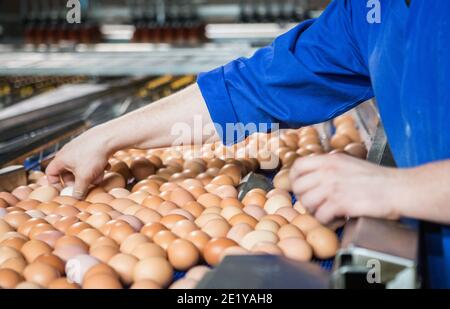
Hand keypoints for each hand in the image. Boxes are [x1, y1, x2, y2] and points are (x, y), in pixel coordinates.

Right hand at [46, 126, 111, 198]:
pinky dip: (97, 166)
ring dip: (90, 175)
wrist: (108, 137)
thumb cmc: (93, 154)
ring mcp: (80, 148)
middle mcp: (68, 152)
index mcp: (61, 159)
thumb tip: (77, 198)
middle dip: (78, 181)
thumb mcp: (85, 177)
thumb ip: (79, 190)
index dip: (55, 184)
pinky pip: (91, 161)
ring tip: (100, 176)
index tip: (64, 191)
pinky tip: (106, 167)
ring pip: (82, 167)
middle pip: (68, 172)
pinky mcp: (91, 146)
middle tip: (87, 186)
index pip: (50, 173)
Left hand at [289, 154, 403, 223]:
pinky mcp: (340, 203)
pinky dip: (327, 221)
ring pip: (307, 203)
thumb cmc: (378, 179)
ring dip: (316, 211)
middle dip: (305, 199)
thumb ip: (329, 168)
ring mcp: (333, 186)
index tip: (302, 188)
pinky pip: (320, 216)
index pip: (297, 166)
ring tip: (329, 213)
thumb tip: (313, 179)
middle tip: (318, 204)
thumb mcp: (349, 164)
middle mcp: (328, 171)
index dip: (295, 179)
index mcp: (329, 159)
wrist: (398, 188)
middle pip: (298, 187)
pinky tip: (337, 219)